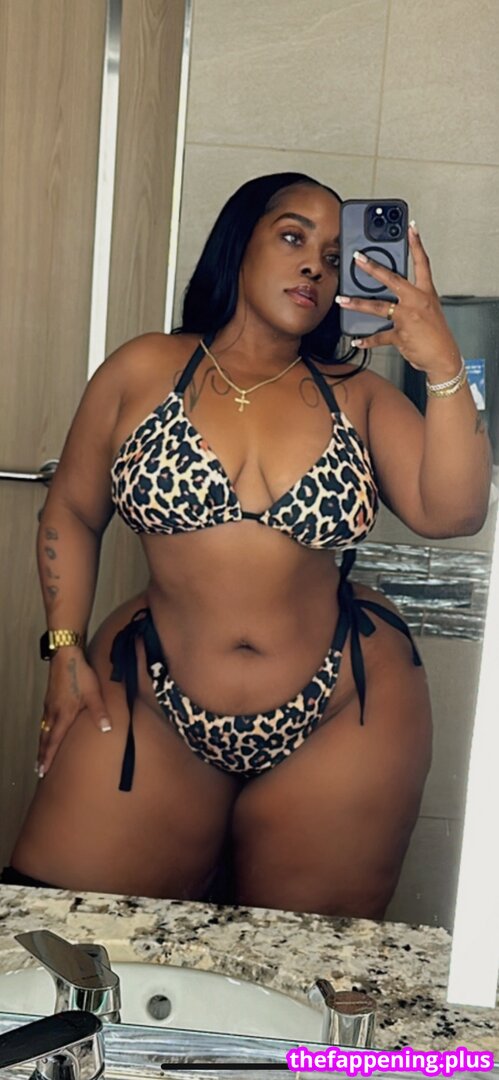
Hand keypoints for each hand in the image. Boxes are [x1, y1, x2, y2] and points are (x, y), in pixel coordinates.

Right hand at [37, 648, 110, 775]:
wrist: (66, 656)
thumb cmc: (80, 675)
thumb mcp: (93, 694)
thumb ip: (99, 712)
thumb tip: (107, 730)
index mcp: (63, 715)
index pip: (53, 742)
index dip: (48, 757)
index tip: (42, 770)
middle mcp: (53, 713)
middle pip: (45, 738)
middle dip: (42, 754)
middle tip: (39, 769)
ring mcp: (49, 705)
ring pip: (43, 729)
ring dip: (42, 743)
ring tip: (42, 754)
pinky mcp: (50, 698)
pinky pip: (45, 719)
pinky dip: (44, 730)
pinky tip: (47, 730)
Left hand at [335, 224, 460, 379]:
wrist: (444, 357)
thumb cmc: (437, 334)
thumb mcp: (429, 309)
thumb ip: (412, 298)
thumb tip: (392, 292)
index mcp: (426, 293)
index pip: (423, 263)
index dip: (417, 244)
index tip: (411, 228)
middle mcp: (416, 301)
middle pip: (391, 279)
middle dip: (372, 268)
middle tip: (357, 258)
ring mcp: (407, 318)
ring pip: (378, 307)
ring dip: (357, 304)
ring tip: (343, 300)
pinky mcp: (400, 335)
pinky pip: (379, 336)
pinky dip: (366, 340)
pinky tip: (357, 340)